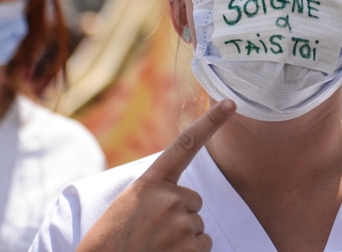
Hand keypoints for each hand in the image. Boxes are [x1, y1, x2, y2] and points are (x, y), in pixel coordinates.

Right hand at [77, 99, 236, 251]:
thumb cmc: (112, 240)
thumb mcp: (129, 205)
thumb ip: (156, 194)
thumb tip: (187, 202)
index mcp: (151, 182)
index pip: (186, 144)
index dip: (210, 122)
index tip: (230, 104)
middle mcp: (169, 196)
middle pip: (194, 202)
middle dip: (180, 217)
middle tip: (152, 232)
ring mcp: (181, 221)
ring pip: (198, 226)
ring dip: (182, 239)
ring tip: (155, 247)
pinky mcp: (190, 247)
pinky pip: (204, 246)